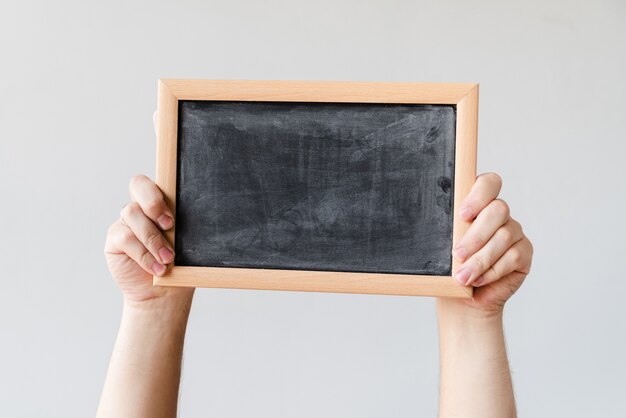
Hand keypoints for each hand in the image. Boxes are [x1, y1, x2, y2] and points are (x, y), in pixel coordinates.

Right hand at [104, 113, 192, 303]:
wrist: (166, 292)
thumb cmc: (187, 262)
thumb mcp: (200, 240)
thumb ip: (206, 221)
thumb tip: (243, 206)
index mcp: (170, 195)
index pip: (163, 158)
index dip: (157, 132)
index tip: (159, 109)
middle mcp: (146, 201)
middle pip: (140, 182)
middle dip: (154, 199)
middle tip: (171, 223)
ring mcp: (128, 217)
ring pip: (134, 213)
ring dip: (154, 239)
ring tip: (169, 259)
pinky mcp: (116, 236)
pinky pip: (125, 235)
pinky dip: (144, 253)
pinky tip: (157, 268)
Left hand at [445, 172, 532, 313]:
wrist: (461, 297)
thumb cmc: (450, 268)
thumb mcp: (444, 247)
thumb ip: (450, 232)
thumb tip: (448, 229)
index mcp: (478, 204)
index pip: (488, 183)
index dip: (479, 195)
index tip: (463, 215)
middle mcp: (499, 214)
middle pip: (498, 210)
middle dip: (476, 235)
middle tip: (458, 255)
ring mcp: (514, 231)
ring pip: (504, 236)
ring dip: (481, 259)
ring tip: (463, 276)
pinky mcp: (524, 252)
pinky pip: (513, 256)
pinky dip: (492, 271)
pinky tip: (478, 280)